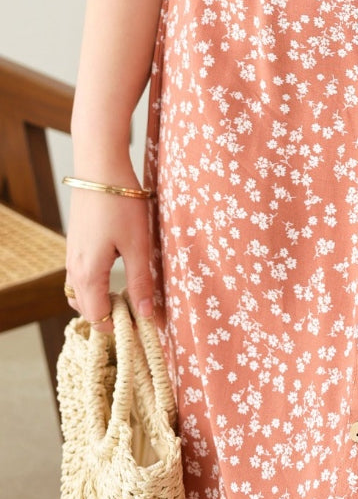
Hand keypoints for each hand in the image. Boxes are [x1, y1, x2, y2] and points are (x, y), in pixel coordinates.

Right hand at [64, 161, 157, 331]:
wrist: (100, 170)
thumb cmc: (121, 205)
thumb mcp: (137, 245)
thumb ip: (140, 282)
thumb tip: (145, 315)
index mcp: (89, 276)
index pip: (98, 318)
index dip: (119, 327)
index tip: (142, 324)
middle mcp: (74, 271)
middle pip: (87, 310)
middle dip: (110, 318)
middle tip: (138, 311)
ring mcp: (71, 258)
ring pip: (80, 295)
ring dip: (99, 302)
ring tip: (126, 294)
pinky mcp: (74, 246)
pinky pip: (78, 279)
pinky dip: (93, 286)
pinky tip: (113, 273)